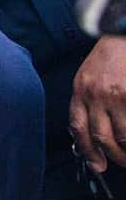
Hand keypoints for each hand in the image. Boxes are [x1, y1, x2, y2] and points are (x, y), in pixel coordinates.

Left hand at [70, 35, 125, 172]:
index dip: (86, 150)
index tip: (97, 164)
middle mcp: (95, 94)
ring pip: (122, 136)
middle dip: (111, 156)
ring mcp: (115, 96)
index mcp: (80, 89)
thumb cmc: (109, 58)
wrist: (122, 35)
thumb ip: (87, 101)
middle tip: (121, 162)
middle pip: (100, 136)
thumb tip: (92, 134)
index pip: (78, 126)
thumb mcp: (88, 77)